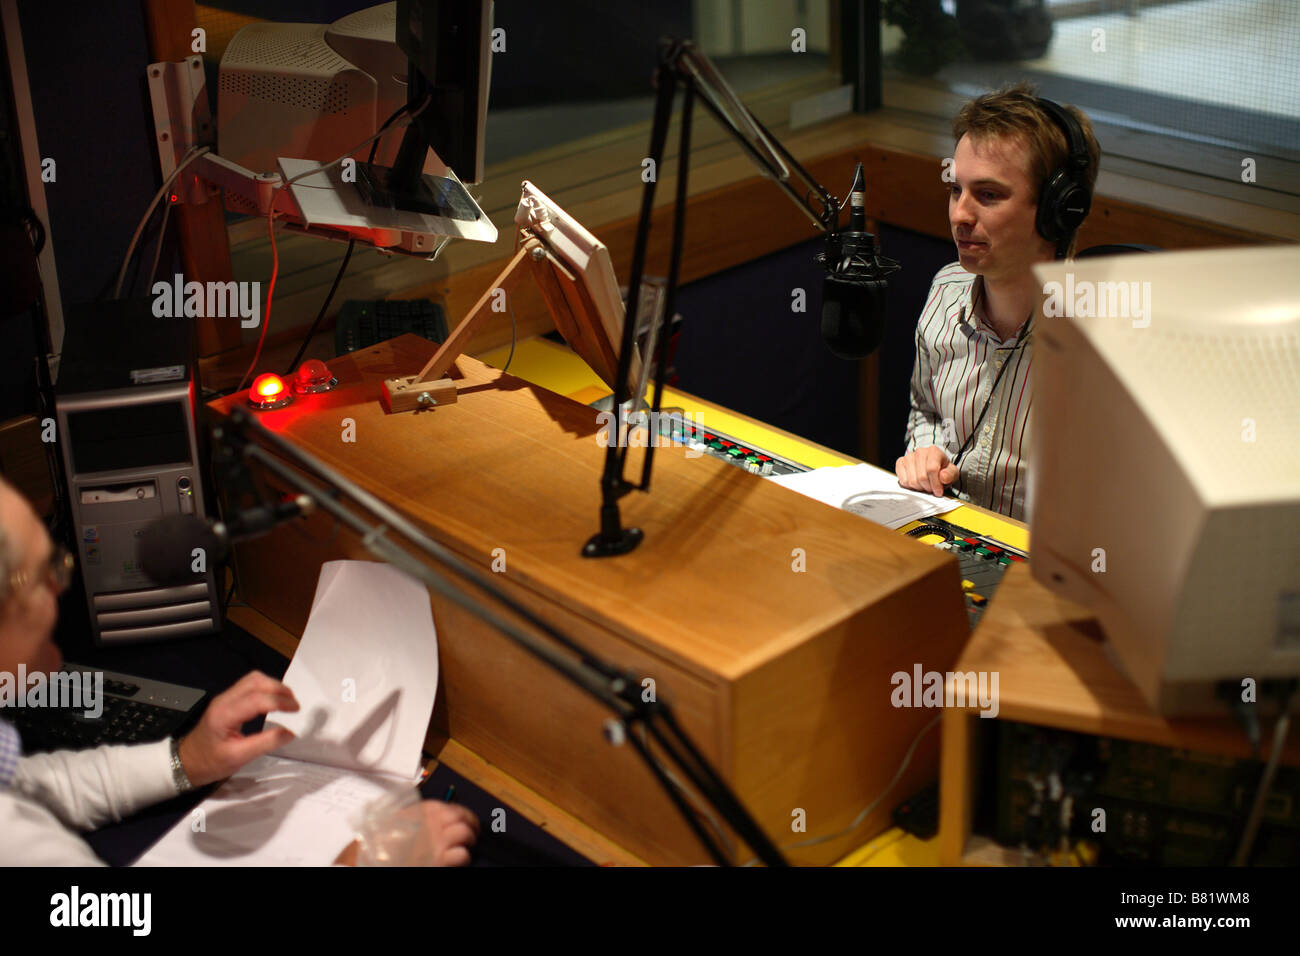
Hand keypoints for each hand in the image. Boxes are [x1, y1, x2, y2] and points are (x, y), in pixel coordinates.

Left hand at [177, 671, 298, 787]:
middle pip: (255, 681)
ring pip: (253, 680)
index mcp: (225, 714)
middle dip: (279, 689)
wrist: (185, 762)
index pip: (257, 699)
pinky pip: (249, 686)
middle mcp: (224, 700)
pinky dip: (265, 689)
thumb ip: (265, 744)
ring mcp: (224, 698)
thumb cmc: (209, 762)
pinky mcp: (227, 701)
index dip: (280, 702)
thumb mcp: (238, 758)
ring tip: (287, 701)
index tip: (296, 710)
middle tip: (294, 704)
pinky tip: (273, 700)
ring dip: (273, 686)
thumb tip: (289, 733)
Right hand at [335, 800, 480, 865]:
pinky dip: (463, 857)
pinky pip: (462, 855)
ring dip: (469, 840)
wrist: (371, 860)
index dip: (461, 814)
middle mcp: (433, 822)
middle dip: (471, 824)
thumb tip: (434, 817)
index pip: (451, 807)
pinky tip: (458, 859)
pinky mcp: (440, 860)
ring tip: (467, 846)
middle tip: (473, 832)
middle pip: (463, 817)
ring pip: (465, 834)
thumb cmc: (379, 843)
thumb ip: (415, 815)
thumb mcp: (395, 820)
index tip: (464, 819)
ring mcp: (437, 842)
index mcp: (423, 810)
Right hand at [896, 445, 958, 496]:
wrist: (933, 467)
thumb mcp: (952, 473)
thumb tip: (943, 477)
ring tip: (925, 485)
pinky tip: (917, 483)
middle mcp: (920, 452)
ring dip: (919, 488)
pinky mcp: (900, 463)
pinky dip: (910, 486)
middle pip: (921, 477)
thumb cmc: (943, 470)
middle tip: (932, 488)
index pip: (931, 469)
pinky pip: (903, 480)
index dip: (935, 484)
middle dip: (928, 487)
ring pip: (911, 480)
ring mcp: (908, 457)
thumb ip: (950, 475)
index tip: (938, 492)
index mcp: (934, 451)